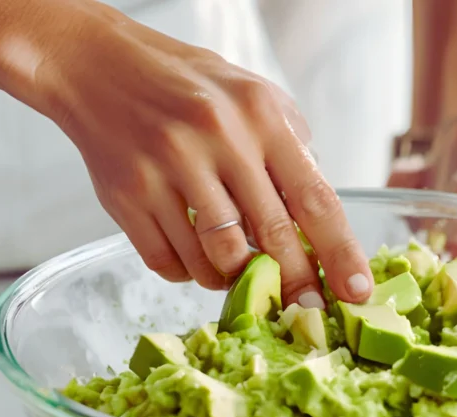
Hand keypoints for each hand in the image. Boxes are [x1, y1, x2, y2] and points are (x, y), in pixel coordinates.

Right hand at [12, 1, 371, 305]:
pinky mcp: (127, 197)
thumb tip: (321, 214)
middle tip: (306, 308)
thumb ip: (292, 147)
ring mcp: (168, 170)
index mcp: (258, 115)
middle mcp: (216, 140)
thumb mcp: (254, 95)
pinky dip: (188, 272)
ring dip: (232, 278)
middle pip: (271, 238)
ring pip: (216, 261)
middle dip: (295, 284)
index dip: (340, 253)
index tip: (356, 292)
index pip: (314, 199)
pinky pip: (169, 264)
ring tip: (235, 268)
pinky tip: (192, 253)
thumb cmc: (187, 84)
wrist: (100, 66)